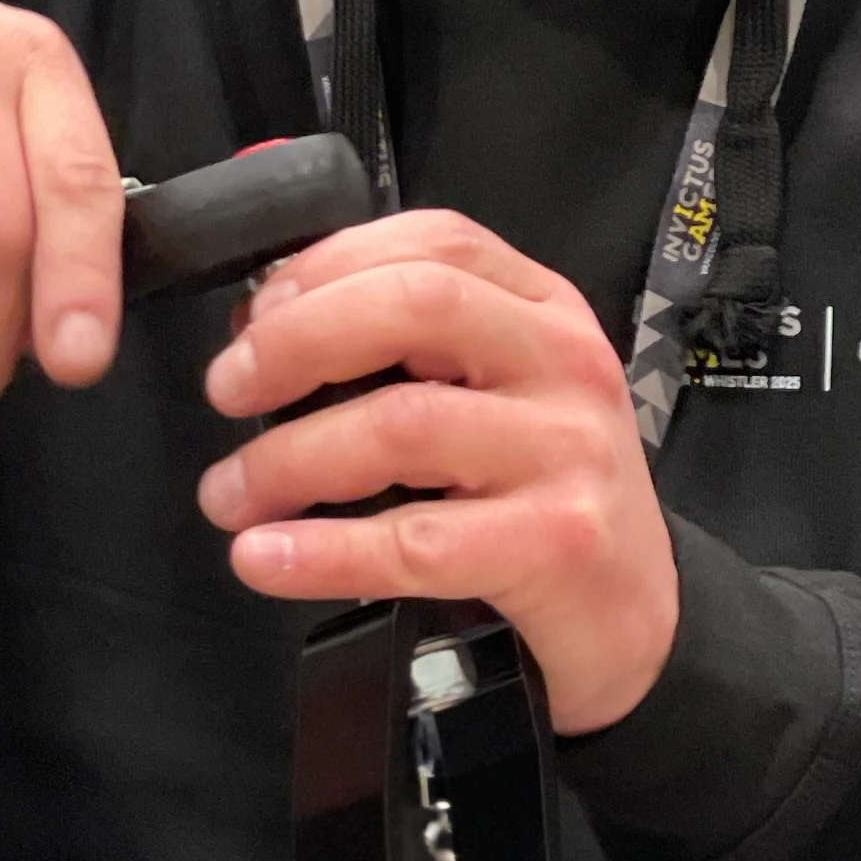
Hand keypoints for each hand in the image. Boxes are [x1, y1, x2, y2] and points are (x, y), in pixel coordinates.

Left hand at [190, 212, 679, 728]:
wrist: (634, 616)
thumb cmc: (540, 497)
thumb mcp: (494, 396)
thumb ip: (403, 349)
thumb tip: (263, 328)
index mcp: (543, 310)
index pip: (434, 243)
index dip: (327, 267)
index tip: (253, 317)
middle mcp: (564, 363)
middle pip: (417, 308)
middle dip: (296, 342)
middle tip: (226, 392)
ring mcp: (568, 451)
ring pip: (402, 426)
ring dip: (287, 460)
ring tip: (230, 497)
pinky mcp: (556, 542)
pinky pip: (414, 540)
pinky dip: (321, 551)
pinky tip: (264, 559)